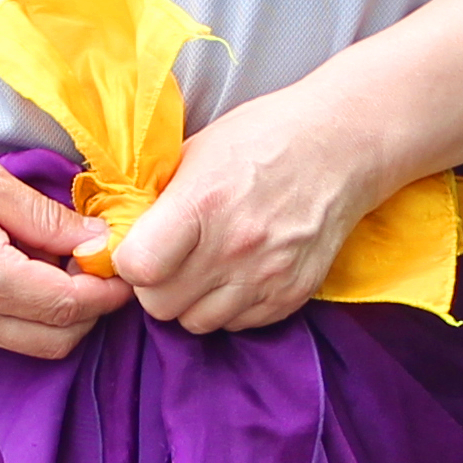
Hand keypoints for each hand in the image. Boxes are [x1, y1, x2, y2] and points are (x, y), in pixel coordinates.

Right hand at [0, 124, 129, 359]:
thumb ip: (49, 219)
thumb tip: (99, 242)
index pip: (70, 307)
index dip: (108, 292)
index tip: (124, 268)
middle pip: (56, 341)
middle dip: (89, 311)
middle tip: (97, 268)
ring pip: (27, 344)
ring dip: (56, 315)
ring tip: (57, 264)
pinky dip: (21, 314)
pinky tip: (18, 270)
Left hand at [102, 88, 393, 335]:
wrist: (340, 147)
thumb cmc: (263, 138)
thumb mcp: (197, 151)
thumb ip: (158, 198)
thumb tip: (122, 233)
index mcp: (202, 204)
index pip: (137, 268)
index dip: (127, 261)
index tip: (136, 249)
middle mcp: (234, 248)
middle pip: (161, 306)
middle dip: (155, 286)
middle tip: (168, 261)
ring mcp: (266, 276)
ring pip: (198, 323)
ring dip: (192, 301)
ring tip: (204, 268)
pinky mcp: (292, 295)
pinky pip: (239, 324)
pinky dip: (230, 307)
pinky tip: (237, 273)